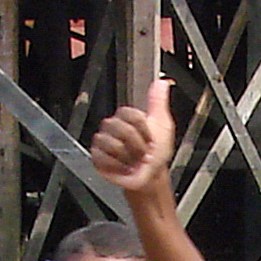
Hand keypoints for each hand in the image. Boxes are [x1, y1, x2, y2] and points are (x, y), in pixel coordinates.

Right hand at [90, 76, 175, 195]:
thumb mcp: (163, 125)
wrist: (151, 176)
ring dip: (128, 157)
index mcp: (127, 117)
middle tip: (143, 151)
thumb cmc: (156, 154)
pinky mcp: (97, 158)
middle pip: (121, 129)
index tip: (150, 138)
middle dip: (137, 144)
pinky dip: (118, 166)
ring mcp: (103, 142)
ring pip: (113, 144)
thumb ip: (158, 103)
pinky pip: (104, 158)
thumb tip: (161, 83)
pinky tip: (123, 166)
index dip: (143, 129)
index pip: (129, 114)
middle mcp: (113, 127)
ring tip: (133, 159)